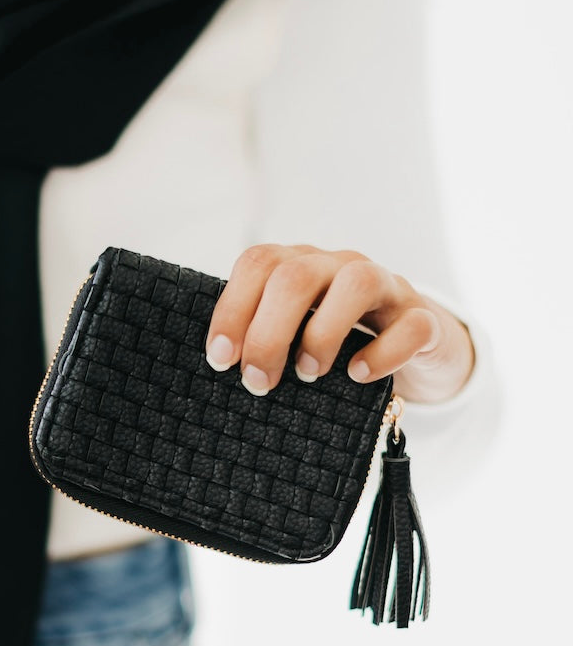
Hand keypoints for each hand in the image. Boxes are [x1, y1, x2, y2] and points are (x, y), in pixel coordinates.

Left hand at [204, 244, 475, 403]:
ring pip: (356, 283)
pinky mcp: (424, 318)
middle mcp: (339, 266)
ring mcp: (386, 287)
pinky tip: (357, 375)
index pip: (258, 263)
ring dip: (321, 334)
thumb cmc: (335, 344)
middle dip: (268, 334)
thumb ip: (260, 337)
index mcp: (299, 265)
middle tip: (258, 382)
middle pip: (295, 277)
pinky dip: (382, 353)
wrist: (412, 347)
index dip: (233, 309)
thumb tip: (222, 367)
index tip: (221, 359)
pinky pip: (411, 326)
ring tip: (307, 374)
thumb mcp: (292, 335)